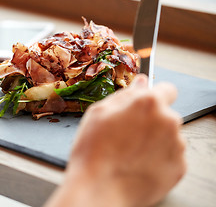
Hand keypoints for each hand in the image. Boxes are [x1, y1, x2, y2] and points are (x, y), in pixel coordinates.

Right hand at [45, 75, 185, 206]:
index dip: (155, 96)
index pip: (167, 89)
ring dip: (155, 140)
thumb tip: (141, 83)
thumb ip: (124, 94)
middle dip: (151, 121)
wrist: (99, 188)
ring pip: (169, 136)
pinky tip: (138, 165)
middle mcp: (168, 121)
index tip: (146, 106)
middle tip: (128, 134)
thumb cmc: (93, 150)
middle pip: (166, 115)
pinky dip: (158, 159)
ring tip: (130, 153)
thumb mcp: (98, 113)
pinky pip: (171, 156)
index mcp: (149, 103)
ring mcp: (176, 145)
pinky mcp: (179, 167)